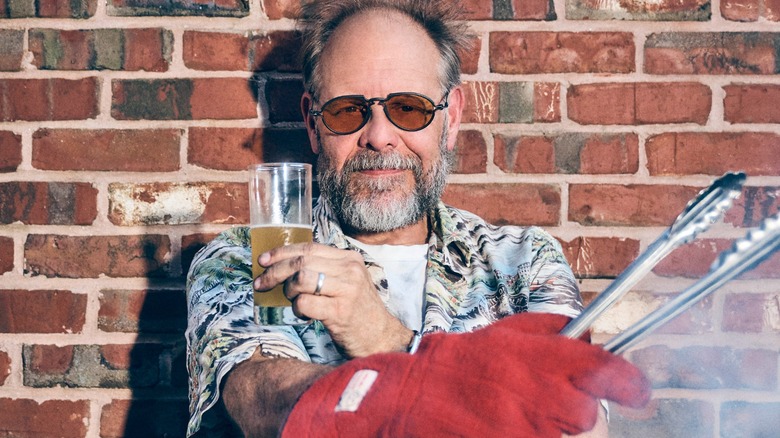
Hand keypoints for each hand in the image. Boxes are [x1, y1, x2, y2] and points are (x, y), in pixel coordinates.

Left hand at [254, 243, 410, 356]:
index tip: (264, 260)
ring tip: (295, 302)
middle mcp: (350, 270)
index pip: (309, 248)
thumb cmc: (357, 311)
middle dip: (275, 272)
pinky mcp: (340, 311)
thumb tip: (284, 266)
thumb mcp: (347, 282)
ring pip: (301, 279)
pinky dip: (297, 309)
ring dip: (289, 292)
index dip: (282, 252)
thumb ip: (324, 270)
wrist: (381, 338)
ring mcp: (347, 290)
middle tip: (262, 284)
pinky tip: (304, 315)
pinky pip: (304, 303)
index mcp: (350, 259)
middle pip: (301, 262)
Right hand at [282, 313, 650, 437]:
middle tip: (550, 402)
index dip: (629, 382)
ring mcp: (528, 428)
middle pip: (590, 413)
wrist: (414, 396)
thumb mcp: (506, 330)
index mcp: (544, 357)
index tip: (636, 390)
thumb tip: (593, 329)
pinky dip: (529, 437)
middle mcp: (541, 393)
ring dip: (550, 427)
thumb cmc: (460, 361)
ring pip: (565, 435)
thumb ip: (553, 326)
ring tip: (518, 414)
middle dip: (576, 408)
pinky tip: (505, 426)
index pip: (608, 369)